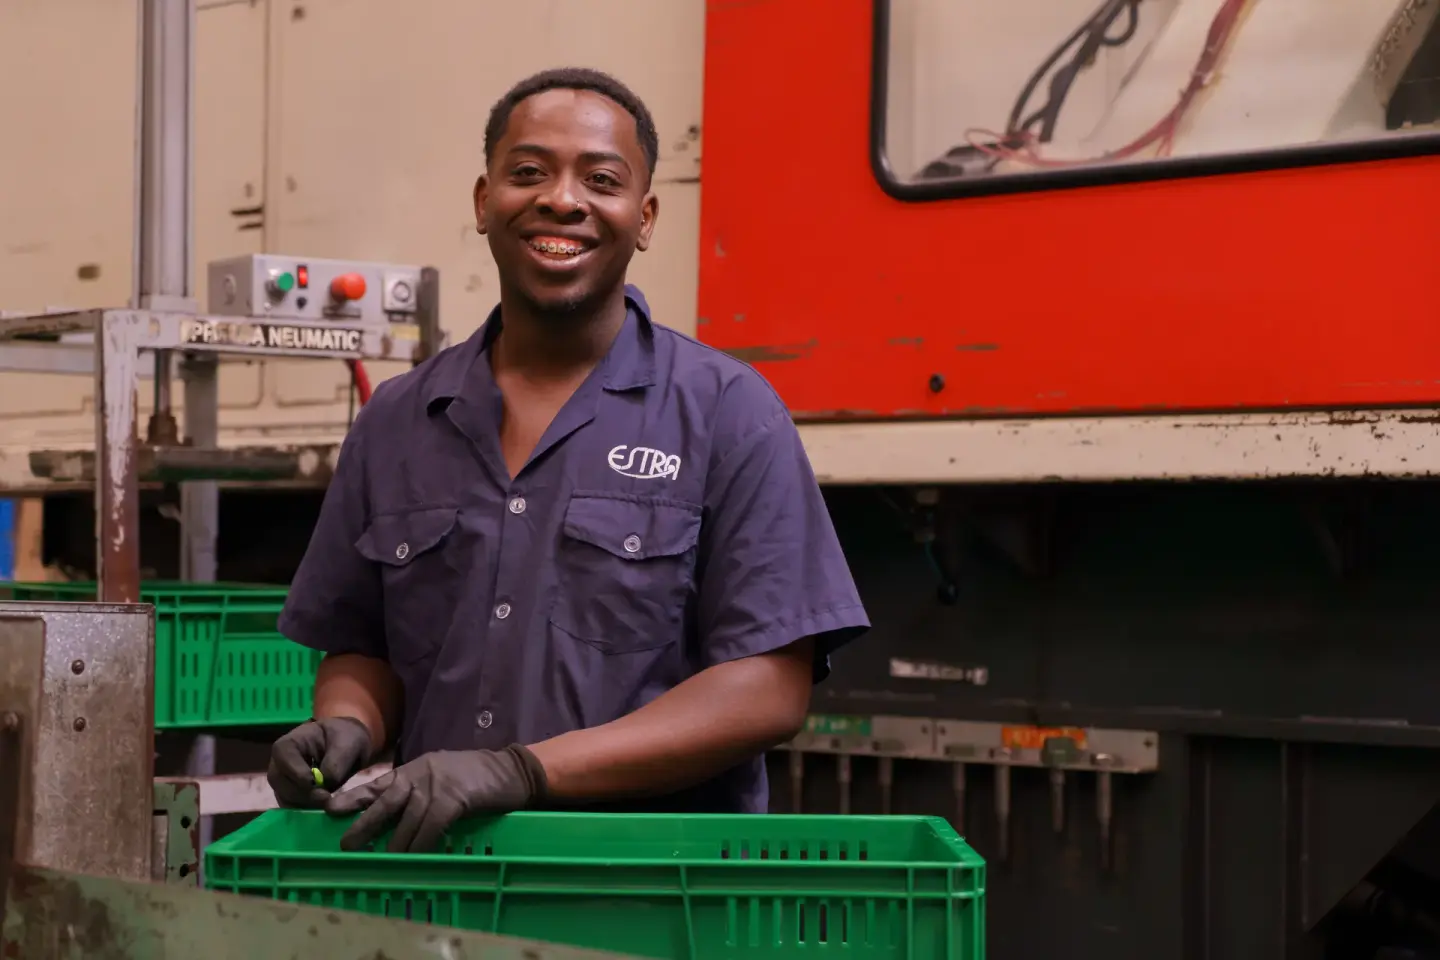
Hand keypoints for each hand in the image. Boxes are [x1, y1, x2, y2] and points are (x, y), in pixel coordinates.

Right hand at [268, 717, 373, 807]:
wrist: (346, 749)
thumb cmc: (343, 739)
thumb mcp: (346, 743)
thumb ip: (336, 762)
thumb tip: (325, 783)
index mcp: (288, 744)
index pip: (284, 758)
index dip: (297, 773)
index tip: (316, 783)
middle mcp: (278, 764)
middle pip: (280, 782)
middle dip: (303, 793)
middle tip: (325, 798)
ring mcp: (281, 782)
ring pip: (285, 798)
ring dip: (306, 804)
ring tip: (327, 802)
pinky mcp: (289, 797)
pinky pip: (292, 808)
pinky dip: (307, 811)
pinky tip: (323, 808)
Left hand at [325, 744, 547, 852]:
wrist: (510, 770)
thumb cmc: (476, 777)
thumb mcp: (440, 777)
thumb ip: (418, 792)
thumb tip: (395, 822)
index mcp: (414, 769)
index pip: (377, 783)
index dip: (353, 797)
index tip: (330, 810)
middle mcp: (420, 775)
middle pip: (384, 801)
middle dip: (364, 823)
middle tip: (346, 844)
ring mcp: (436, 785)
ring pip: (407, 819)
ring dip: (395, 844)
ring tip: (384, 861)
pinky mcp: (454, 798)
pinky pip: (431, 826)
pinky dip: (422, 844)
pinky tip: (415, 857)